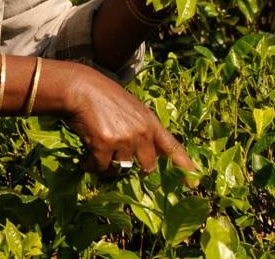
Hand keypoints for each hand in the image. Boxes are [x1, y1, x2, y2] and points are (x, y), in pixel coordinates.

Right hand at [63, 65, 195, 173]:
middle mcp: (142, 132)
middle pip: (148, 167)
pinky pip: (101, 167)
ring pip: (122, 169)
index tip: (193, 185)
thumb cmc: (104, 97)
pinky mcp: (105, 144)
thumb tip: (145, 156)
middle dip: (135, 168)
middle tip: (119, 162)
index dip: (185, 168)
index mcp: (151, 123)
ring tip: (96, 157)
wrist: (81, 88)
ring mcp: (125, 139)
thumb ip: (142, 129)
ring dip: (108, 167)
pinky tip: (84, 161)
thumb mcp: (132, 109)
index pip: (173, 148)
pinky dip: (91, 166)